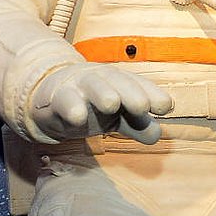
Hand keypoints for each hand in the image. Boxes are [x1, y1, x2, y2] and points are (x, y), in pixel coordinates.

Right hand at [28, 62, 172, 143]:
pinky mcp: (56, 98)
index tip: (165, 107)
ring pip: (92, 85)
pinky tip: (78, 117)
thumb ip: (137, 126)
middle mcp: (101, 79)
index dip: (152, 93)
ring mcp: (78, 86)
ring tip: (111, 104)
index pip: (138, 85)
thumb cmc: (92, 105)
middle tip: (141, 106)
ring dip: (102, 92)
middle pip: (117, 81)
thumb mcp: (117, 117)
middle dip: (130, 92)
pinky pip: (64, 100)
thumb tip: (157, 136)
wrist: (50, 97)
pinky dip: (71, 107)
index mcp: (119, 82)